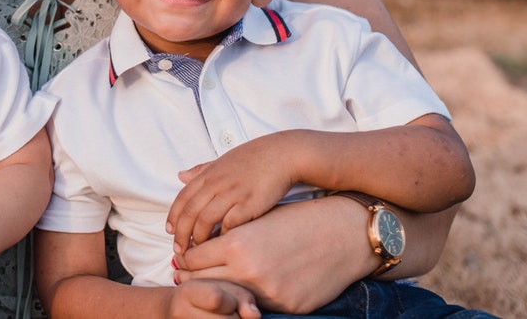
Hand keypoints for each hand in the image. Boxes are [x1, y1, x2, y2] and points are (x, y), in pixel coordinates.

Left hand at [167, 135, 293, 252]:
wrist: (283, 154)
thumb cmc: (254, 158)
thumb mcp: (223, 160)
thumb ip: (201, 170)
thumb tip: (180, 175)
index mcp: (208, 174)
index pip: (182, 198)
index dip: (174, 217)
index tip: (170, 232)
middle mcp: (216, 183)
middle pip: (190, 212)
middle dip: (181, 234)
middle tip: (179, 250)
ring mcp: (231, 193)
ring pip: (205, 220)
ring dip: (198, 238)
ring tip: (198, 251)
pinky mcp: (249, 204)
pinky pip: (229, 224)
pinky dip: (221, 236)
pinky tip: (221, 245)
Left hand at [173, 196, 367, 313]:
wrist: (344, 234)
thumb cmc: (298, 219)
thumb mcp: (258, 218)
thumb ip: (228, 231)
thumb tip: (198, 242)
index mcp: (238, 244)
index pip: (192, 259)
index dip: (185, 259)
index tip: (182, 258)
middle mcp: (249, 271)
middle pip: (203, 283)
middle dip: (193, 279)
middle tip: (187, 276)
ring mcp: (268, 293)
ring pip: (227, 299)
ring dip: (218, 293)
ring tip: (213, 286)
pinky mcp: (286, 307)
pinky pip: (256, 308)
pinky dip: (247, 301)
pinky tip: (243, 293)